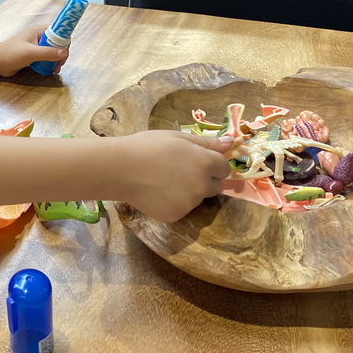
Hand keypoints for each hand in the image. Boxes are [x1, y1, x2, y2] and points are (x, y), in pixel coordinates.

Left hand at [0, 24, 66, 76]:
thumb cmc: (10, 54)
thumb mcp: (30, 53)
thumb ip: (47, 53)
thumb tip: (65, 53)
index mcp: (38, 31)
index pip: (59, 32)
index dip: (64, 42)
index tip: (64, 54)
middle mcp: (39, 37)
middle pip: (58, 43)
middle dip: (61, 54)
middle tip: (59, 65)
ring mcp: (36, 46)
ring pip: (53, 52)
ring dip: (56, 60)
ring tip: (54, 69)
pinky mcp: (34, 55)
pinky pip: (47, 58)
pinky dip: (50, 63)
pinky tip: (49, 70)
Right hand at [118, 131, 232, 223]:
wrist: (120, 169)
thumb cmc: (147, 146)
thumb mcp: (177, 137)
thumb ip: (206, 142)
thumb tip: (231, 143)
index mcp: (205, 162)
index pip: (224, 168)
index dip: (213, 164)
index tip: (197, 161)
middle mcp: (202, 185)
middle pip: (214, 186)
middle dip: (203, 179)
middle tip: (179, 172)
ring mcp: (189, 203)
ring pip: (197, 198)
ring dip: (188, 192)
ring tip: (163, 181)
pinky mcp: (176, 216)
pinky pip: (181, 209)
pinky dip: (173, 203)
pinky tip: (157, 193)